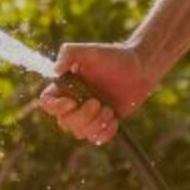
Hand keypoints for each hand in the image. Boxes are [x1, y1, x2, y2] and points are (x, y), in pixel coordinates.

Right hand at [38, 42, 156, 144]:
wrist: (141, 68)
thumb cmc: (114, 56)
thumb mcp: (90, 51)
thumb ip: (68, 53)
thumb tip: (55, 71)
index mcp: (66, 86)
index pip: (48, 102)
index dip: (55, 107)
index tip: (71, 103)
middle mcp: (74, 101)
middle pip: (64, 122)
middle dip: (82, 116)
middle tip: (97, 102)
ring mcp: (89, 114)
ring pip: (80, 133)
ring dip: (94, 124)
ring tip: (109, 110)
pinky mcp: (104, 122)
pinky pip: (96, 138)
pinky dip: (105, 132)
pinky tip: (114, 118)